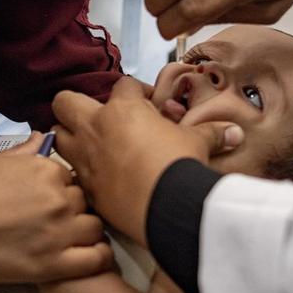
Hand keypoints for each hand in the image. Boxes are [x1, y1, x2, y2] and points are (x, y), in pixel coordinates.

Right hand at [0, 132, 112, 283]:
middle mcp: (58, 198)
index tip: (48, 200)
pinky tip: (88, 256)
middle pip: (83, 201)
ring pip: (94, 228)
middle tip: (53, 221)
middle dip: (72, 209)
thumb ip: (25, 151)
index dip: (60, 189)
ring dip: (85, 232)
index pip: (70, 178)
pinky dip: (98, 258)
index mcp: (46, 170)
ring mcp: (59, 232)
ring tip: (69, 240)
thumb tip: (43, 137)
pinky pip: (95, 259)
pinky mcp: (55, 264)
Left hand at [52, 78, 242, 244]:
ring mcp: (84, 157)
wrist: (167, 206)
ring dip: (71, 138)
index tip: (149, 105)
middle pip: (65, 101)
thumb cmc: (179, 164)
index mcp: (122, 109)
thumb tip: (235, 133)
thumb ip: (211, 133)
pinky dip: (80, 172)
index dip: (136, 92)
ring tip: (93, 146)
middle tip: (100, 119)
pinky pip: (71, 172)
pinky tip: (99, 177)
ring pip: (57, 136)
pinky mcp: (85, 186)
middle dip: (77, 106)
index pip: (123, 85)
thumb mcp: (197, 143)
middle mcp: (95, 128)